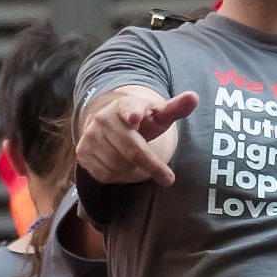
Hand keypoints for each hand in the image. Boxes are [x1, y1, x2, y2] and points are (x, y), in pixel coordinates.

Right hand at [73, 90, 199, 186]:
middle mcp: (103, 119)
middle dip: (151, 165)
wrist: (106, 122)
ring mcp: (90, 136)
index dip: (133, 112)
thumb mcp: (157, 114)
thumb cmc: (140, 121)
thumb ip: (175, 108)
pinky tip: (121, 164)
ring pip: (118, 165)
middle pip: (131, 149)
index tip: (136, 117)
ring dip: (133, 170)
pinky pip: (105, 174)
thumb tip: (194, 97)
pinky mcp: (82, 152)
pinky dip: (118, 175)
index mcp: (125, 105)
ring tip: (135, 160)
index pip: (129, 108)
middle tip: (169, 179)